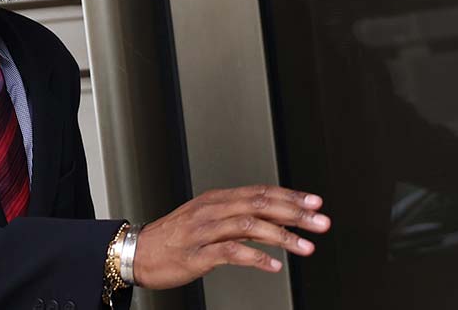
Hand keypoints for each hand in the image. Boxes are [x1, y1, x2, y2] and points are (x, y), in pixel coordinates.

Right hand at [133, 185, 330, 289]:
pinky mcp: (197, 254)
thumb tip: (275, 220)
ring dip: (282, 236)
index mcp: (216, 199)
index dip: (290, 196)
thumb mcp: (206, 220)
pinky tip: (273, 266)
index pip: (260, 191)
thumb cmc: (172, 239)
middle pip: (260, 204)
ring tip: (305, 247)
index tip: (315, 203)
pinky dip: (255, 257)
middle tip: (320, 222)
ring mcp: (203, 231)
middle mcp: (211, 210)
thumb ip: (238, 218)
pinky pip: (231, 252)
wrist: (136, 252)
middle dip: (295, 213)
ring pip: (249, 225)